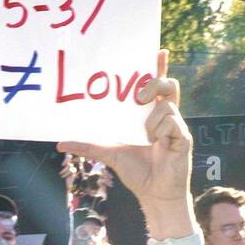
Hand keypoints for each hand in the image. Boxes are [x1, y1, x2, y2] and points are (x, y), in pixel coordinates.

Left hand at [58, 50, 191, 227]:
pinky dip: (160, 132)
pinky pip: (171, 123)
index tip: (158, 51)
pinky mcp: (184, 136)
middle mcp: (166, 117)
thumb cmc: (136, 171)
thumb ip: (87, 146)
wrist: (153, 193)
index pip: (158, 87)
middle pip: (168, 85)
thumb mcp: (108, 154)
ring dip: (151, 122)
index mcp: (151, 116)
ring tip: (147, 139)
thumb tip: (60, 143)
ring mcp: (177, 125)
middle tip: (139, 97)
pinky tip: (157, 145)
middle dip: (154, 84)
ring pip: (165, 107)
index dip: (160, 68)